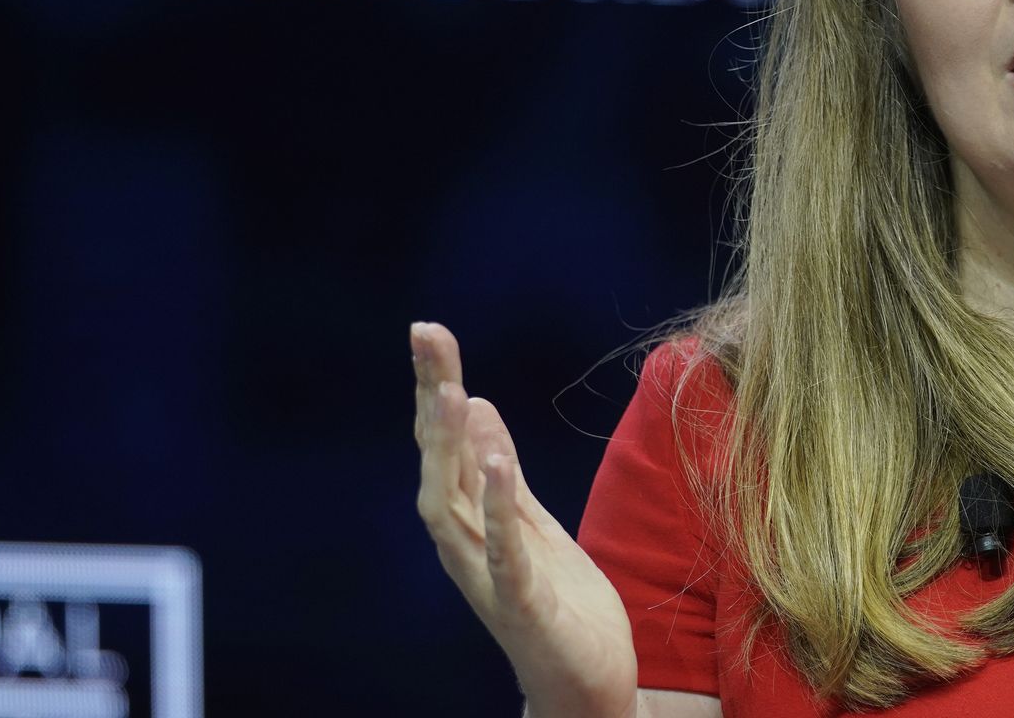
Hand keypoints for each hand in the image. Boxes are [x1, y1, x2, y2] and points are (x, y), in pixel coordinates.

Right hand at [412, 321, 639, 717]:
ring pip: (454, 504)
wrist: (586, 687)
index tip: (428, 332)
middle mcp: (467, 545)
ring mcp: (490, 575)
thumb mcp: (534, 523)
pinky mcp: (524, 604)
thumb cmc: (559, 606)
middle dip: (429, 399)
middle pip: (437, 462)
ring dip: (451, 447)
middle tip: (426, 337)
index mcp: (472, 521)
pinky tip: (496, 466)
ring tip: (449, 390)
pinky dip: (499, 508)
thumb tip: (474, 405)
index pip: (444, 444)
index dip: (433, 388)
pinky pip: (505, 551)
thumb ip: (502, 471)